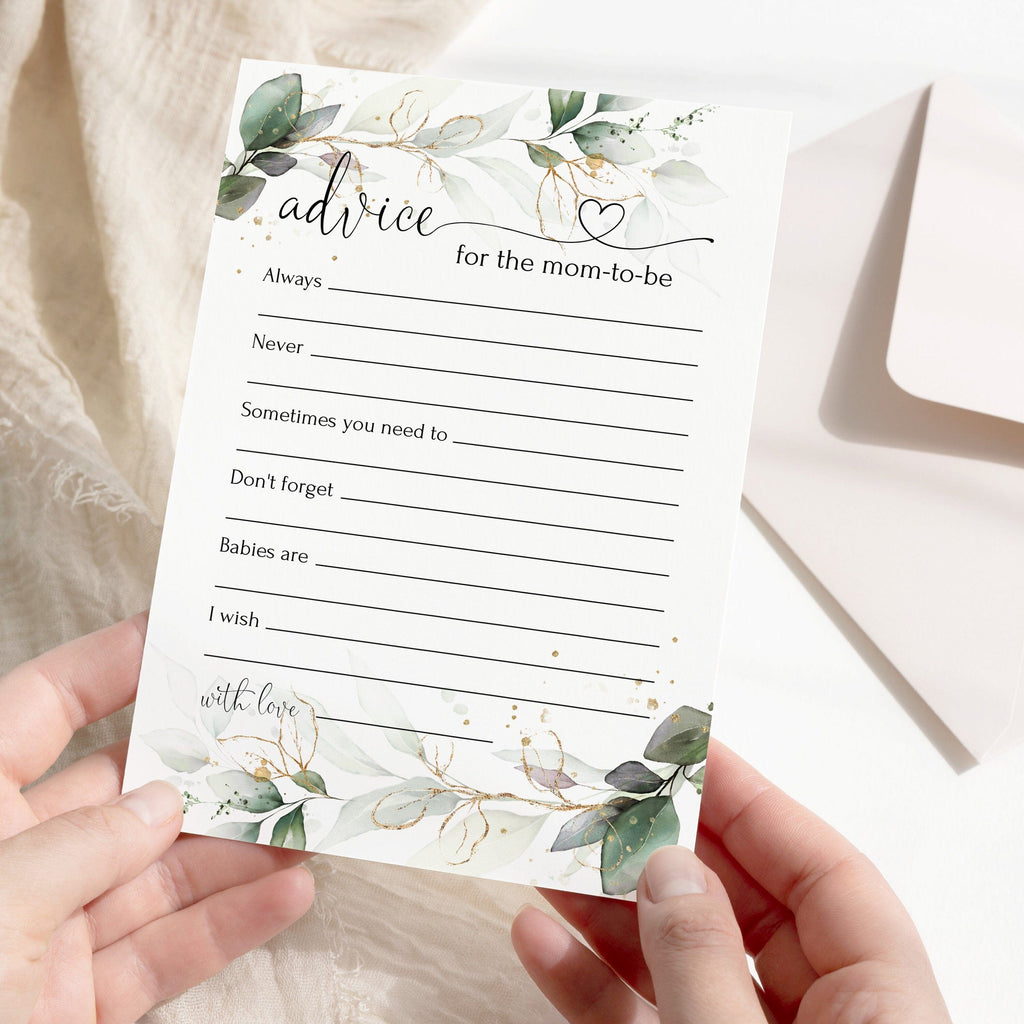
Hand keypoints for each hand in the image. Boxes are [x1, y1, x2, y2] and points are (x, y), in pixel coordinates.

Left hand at [0, 615, 314, 1023]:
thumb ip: (80, 847)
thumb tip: (159, 808)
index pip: (39, 709)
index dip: (107, 665)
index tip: (181, 638)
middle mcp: (12, 862)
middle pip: (121, 795)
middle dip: (202, 773)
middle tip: (275, 745)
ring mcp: (47, 935)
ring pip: (158, 875)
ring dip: (237, 854)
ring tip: (305, 826)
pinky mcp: (78, 1002)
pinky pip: (165, 953)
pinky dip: (229, 927)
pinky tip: (286, 897)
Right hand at [512, 741, 951, 1023]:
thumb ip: (704, 962)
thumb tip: (666, 871)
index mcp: (881, 1004)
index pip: (821, 868)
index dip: (752, 797)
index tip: (689, 746)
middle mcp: (823, 1019)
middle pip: (739, 902)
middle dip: (659, 846)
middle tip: (598, 792)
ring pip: (678, 956)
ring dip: (607, 907)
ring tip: (549, 852)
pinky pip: (641, 1017)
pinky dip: (590, 981)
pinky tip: (541, 939)